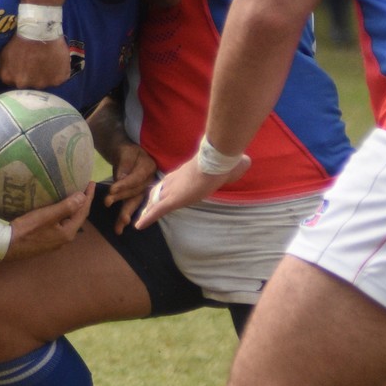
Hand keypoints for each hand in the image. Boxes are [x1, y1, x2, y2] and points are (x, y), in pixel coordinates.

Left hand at [0, 36, 71, 86]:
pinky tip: (57, 62)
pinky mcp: (56, 80)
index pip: (14, 81)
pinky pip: (58, 79)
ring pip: (44, 83)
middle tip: (37, 62)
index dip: (21, 73)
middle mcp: (22, 84)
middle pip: (29, 84)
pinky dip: (59, 72)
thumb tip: (9, 73)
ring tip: (48, 61)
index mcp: (8, 77)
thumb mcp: (4, 52)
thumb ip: (6, 67)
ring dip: (46, 75)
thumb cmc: (20, 35)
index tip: (26, 65)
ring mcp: (40, 84)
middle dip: (32, 75)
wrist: (38, 27)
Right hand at [1, 185, 92, 259]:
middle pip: (78, 217)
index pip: (83, 211)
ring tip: (73, 196)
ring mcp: (56, 241)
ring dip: (73, 208)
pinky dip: (64, 214)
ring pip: (69, 221)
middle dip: (82, 202)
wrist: (7, 246)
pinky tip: (58, 209)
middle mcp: (65, 238)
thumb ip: (66, 207)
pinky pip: (60, 224)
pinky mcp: (47, 240)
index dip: (88, 196)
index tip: (91, 182)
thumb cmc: (28, 229)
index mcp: (68, 232)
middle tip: (83, 187)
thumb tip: (83, 197)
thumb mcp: (48, 216)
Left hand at [102, 142, 157, 233]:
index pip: (136, 178)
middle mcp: (149, 180)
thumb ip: (125, 164)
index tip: (111, 190)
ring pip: (134, 202)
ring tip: (119, 226)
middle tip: (107, 203)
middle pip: (135, 192)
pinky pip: (131, 206)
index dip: (125, 184)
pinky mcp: (137, 196)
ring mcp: (144, 190)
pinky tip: (119, 227)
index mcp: (149, 167)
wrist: (128, 154)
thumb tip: (121, 178)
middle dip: (121, 199)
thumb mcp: (125, 152)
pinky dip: (125, 216)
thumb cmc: (127, 151)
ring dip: (125, 214)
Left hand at [133, 154, 250, 229]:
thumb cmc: (225, 161)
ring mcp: (173, 189)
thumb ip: (236, 165)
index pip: (174, 179)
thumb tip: (246, 161)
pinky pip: (156, 210)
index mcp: (188, 171)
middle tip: (147, 205)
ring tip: (141, 218)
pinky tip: (138, 226)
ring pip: (156, 201)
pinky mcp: (173, 199)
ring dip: (148, 209)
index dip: (168, 185)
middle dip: (154, 197)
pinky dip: (147, 218)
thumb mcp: (232, 163)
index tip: (164, 190)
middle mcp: (177, 179)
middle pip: (161, 189)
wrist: (217, 160)